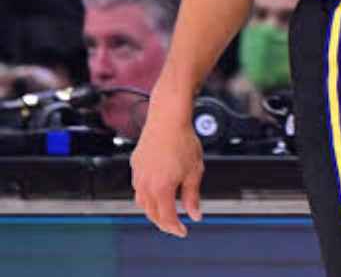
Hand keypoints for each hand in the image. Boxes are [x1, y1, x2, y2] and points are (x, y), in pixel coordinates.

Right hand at [131, 104, 203, 237]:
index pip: (166, 218)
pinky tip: (156, 193)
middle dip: (163, 222)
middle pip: (151, 213)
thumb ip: (192, 196)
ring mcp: (138, 175)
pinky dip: (147, 196)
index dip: (175, 228)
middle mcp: (145, 184)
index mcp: (161, 188)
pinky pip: (138, 187)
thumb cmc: (183, 141)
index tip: (183, 232)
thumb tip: (195, 214)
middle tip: (175, 226)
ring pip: (142, 202)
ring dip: (153, 210)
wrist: (168, 119)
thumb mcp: (194, 171)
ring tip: (165, 212)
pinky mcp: (135, 166)